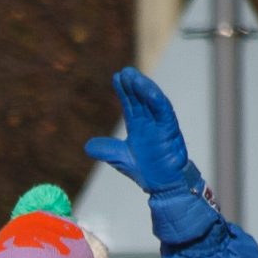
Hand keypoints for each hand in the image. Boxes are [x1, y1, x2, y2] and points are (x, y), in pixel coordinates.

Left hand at [84, 67, 198, 197]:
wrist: (162, 185)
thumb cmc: (147, 170)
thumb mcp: (120, 158)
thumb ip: (106, 150)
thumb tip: (88, 146)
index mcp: (139, 126)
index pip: (130, 104)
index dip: (124, 91)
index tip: (117, 77)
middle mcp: (150, 122)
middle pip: (140, 99)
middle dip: (133, 85)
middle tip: (125, 72)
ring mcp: (160, 125)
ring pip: (153, 102)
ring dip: (144, 88)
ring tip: (134, 77)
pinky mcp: (170, 131)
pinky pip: (164, 113)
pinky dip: (157, 101)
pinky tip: (149, 91)